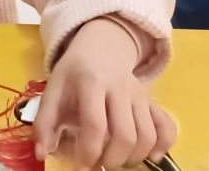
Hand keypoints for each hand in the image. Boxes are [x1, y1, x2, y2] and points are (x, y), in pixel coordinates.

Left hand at [34, 17, 176, 168]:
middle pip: (126, 134)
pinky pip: (167, 127)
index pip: (95, 124)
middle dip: (113, 159)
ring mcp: (140, 95)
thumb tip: (41, 153)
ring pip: (148, 135)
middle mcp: (120, 88)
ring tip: (115, 159)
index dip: (89, 151)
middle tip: (99, 164)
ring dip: (134, 157)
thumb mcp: (53, 89)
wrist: (100, 49)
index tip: (80, 163)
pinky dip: (163, 146)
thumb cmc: (74, 73)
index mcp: (90, 82)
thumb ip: (45, 121)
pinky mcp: (154, 102)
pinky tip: (147, 155)